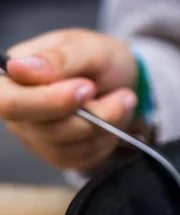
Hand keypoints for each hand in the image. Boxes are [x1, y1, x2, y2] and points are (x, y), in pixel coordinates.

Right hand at [0, 28, 138, 170]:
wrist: (122, 82)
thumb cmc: (99, 59)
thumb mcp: (87, 47)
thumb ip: (57, 58)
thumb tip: (17, 68)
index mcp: (12, 79)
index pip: (10, 103)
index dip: (50, 101)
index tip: (88, 88)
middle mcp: (19, 112)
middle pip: (47, 130)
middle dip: (95, 115)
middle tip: (124, 95)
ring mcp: (38, 138)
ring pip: (72, 147)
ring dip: (108, 126)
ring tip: (124, 100)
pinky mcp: (61, 155)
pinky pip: (85, 157)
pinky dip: (108, 139)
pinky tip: (116, 119)